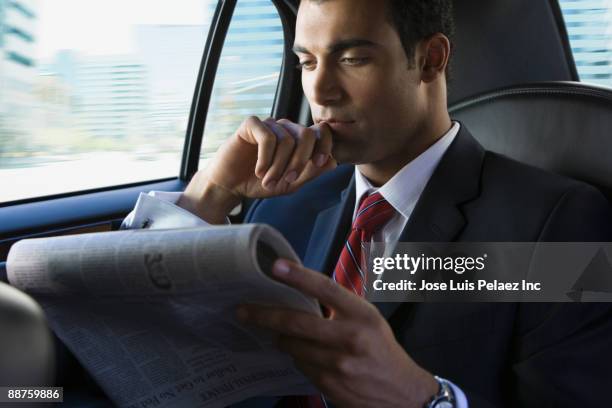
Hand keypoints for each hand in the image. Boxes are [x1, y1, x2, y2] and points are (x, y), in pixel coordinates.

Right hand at [178, 117, 336, 222]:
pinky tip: (258, 170)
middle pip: (307, 135)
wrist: (230, 186)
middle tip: (288, 180)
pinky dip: (266, 158)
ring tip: (267, 181)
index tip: (320, 163)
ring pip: (287, 140)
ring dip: (278, 166)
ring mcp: (269, 125)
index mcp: (298, 140)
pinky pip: (268, 137)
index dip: (325, 145)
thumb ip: (311, 173)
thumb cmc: (259, 184)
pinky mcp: (251, 124)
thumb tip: (334, 162)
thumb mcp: (290, 184)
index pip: (321, 132)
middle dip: (300, 161)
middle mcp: (286, 128)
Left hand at [236, 259, 438, 407]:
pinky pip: (299, 365)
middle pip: (296, 322)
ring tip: (281, 334)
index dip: (299, 277)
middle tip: (242, 311)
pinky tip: (303, 353)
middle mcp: (350, 337)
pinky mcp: (329, 384)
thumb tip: (299, 291)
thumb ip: (339, 306)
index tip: (275, 267)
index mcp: (362, 314)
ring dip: (282, 339)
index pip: (326, 289)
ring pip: (293, 346)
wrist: (401, 394)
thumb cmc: (381, 348)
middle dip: (264, 315)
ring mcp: (338, 364)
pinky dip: (297, 356)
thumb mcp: (369, 319)